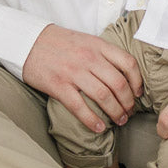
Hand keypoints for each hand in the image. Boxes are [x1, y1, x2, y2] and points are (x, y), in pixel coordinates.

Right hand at [22, 23, 142, 131]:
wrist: (29, 41)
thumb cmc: (60, 42)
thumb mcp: (86, 39)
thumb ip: (103, 53)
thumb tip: (123, 72)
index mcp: (98, 45)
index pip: (128, 63)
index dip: (137, 81)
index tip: (139, 93)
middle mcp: (88, 58)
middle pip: (118, 83)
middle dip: (128, 102)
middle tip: (129, 112)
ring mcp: (73, 72)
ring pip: (103, 96)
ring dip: (115, 112)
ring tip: (119, 120)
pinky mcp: (59, 85)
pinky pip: (80, 107)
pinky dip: (92, 120)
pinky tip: (99, 127)